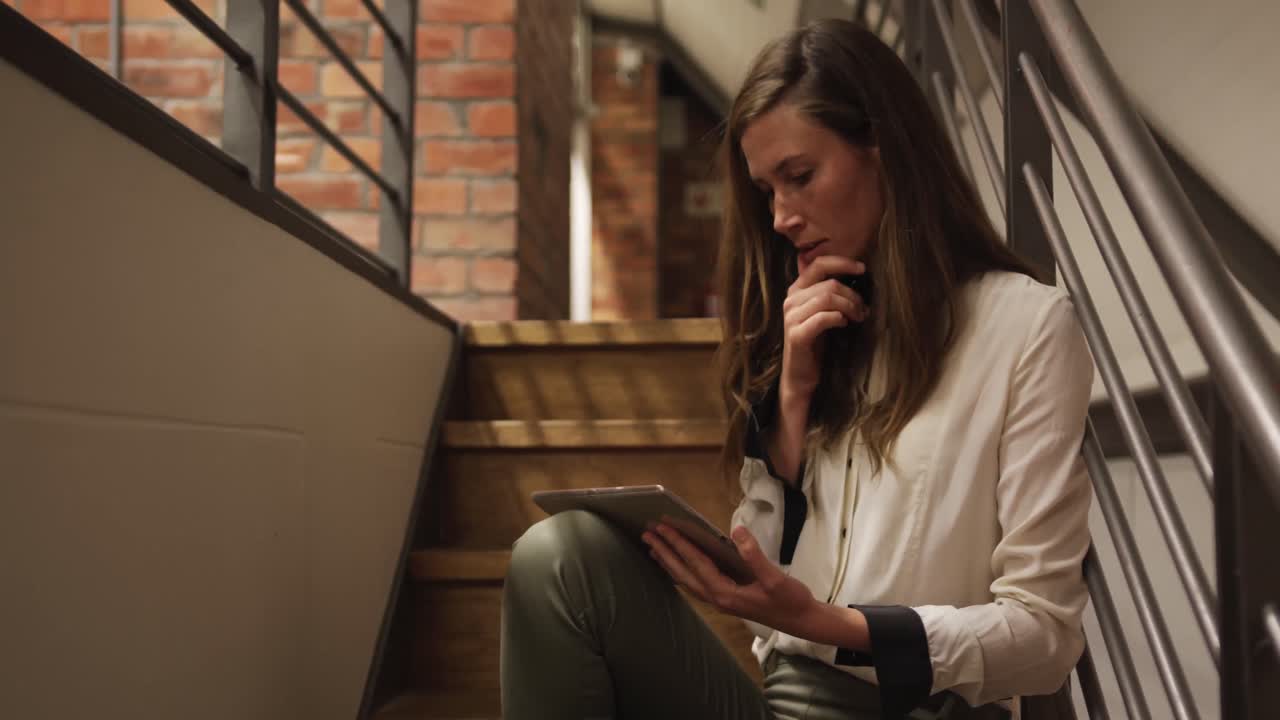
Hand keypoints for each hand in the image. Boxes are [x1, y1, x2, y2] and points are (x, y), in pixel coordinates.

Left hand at [642, 523, 818, 637]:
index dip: (678, 543)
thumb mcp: (775, 577)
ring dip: (670, 563)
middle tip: (647, 534)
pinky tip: (679, 566)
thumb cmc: (790, 600)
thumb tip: (737, 531)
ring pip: (687, 580)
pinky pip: (696, 584)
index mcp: (725, 593)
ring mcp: (720, 601)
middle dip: (664, 552)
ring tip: (654, 548)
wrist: (801, 621)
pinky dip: (683, 572)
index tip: (663, 527)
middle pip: (683, 573)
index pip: (695, 563)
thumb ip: (754, 555)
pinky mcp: (726, 599)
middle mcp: (717, 598)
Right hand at [780, 255, 869, 398]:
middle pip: (829, 284)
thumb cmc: (817, 342)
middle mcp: (790, 300)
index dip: (842, 262)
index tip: (863, 269)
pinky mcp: (796, 335)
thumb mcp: (823, 312)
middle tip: (863, 309)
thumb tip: (857, 275)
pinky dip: (838, 318)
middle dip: (852, 295)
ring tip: (858, 317)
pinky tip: (844, 324)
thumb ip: (831, 293)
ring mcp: (791, 317)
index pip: (819, 264)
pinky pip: (823, 318)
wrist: (801, 374)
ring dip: (849, 307)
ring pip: (827, 298)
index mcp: (796, 290)